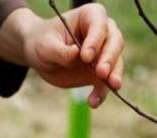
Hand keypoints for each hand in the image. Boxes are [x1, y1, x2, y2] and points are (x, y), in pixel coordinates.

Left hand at [0, 5, 124, 107]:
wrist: (40, 56)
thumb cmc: (41, 42)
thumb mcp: (45, 45)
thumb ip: (60, 50)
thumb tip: (75, 53)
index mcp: (90, 16)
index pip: (99, 25)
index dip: (96, 40)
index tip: (86, 56)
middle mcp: (102, 33)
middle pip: (115, 43)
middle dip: (110, 59)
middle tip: (102, 74)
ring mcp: (103, 54)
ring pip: (116, 64)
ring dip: (113, 77)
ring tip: (109, 88)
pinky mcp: (100, 73)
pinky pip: (106, 84)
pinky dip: (102, 93)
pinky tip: (94, 102)